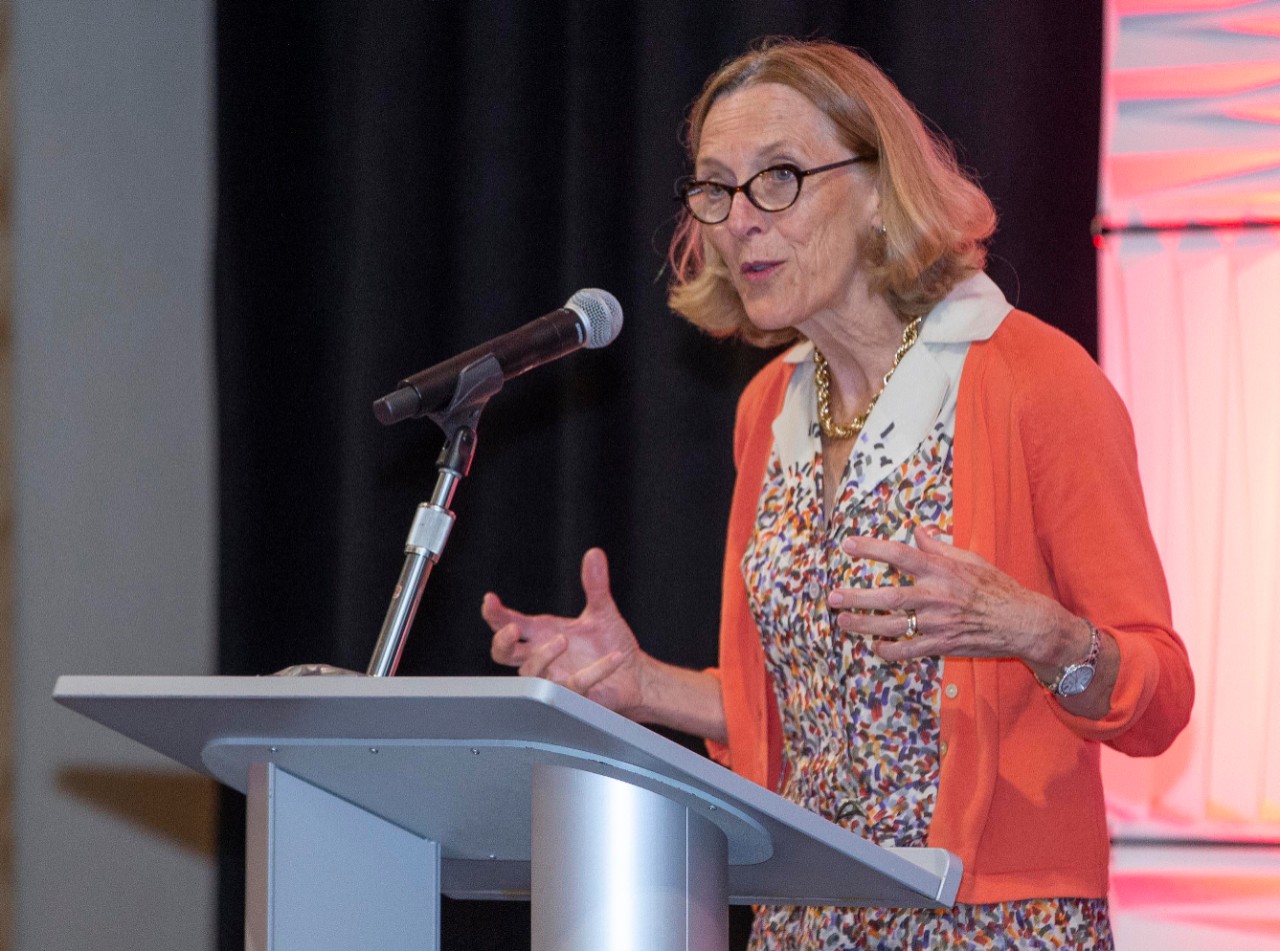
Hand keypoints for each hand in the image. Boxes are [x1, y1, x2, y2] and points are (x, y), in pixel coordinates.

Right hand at [483, 548, 646, 715]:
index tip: (490, 600)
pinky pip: (578, 685)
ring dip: (543, 656)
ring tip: (563, 639)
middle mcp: (543, 657)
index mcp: (542, 634)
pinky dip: (596, 671)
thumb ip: (595, 585)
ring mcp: (556, 678)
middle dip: (502, 642)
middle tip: (511, 629)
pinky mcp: (576, 695)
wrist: (634, 675)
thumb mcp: (602, 611)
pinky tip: (613, 658)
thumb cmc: (610, 644)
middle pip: (504, 654)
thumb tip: (594, 553)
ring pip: (533, 673)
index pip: (508, 624)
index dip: (495, 614)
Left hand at [828, 528, 1087, 675]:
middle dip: (857, 597)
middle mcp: (936, 596)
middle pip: (888, 597)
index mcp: (942, 570)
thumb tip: (916, 530)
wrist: (1023, 623)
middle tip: (833, 596)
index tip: (847, 544)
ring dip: (864, 626)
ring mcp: (938, 624)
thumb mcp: (971, 559)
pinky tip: (876, 647)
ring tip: (842, 622)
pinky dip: (889, 651)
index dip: (871, 548)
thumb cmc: (997, 588)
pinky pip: (909, 651)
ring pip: (893, 626)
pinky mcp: (942, 645)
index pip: (900, 555)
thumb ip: (940, 547)